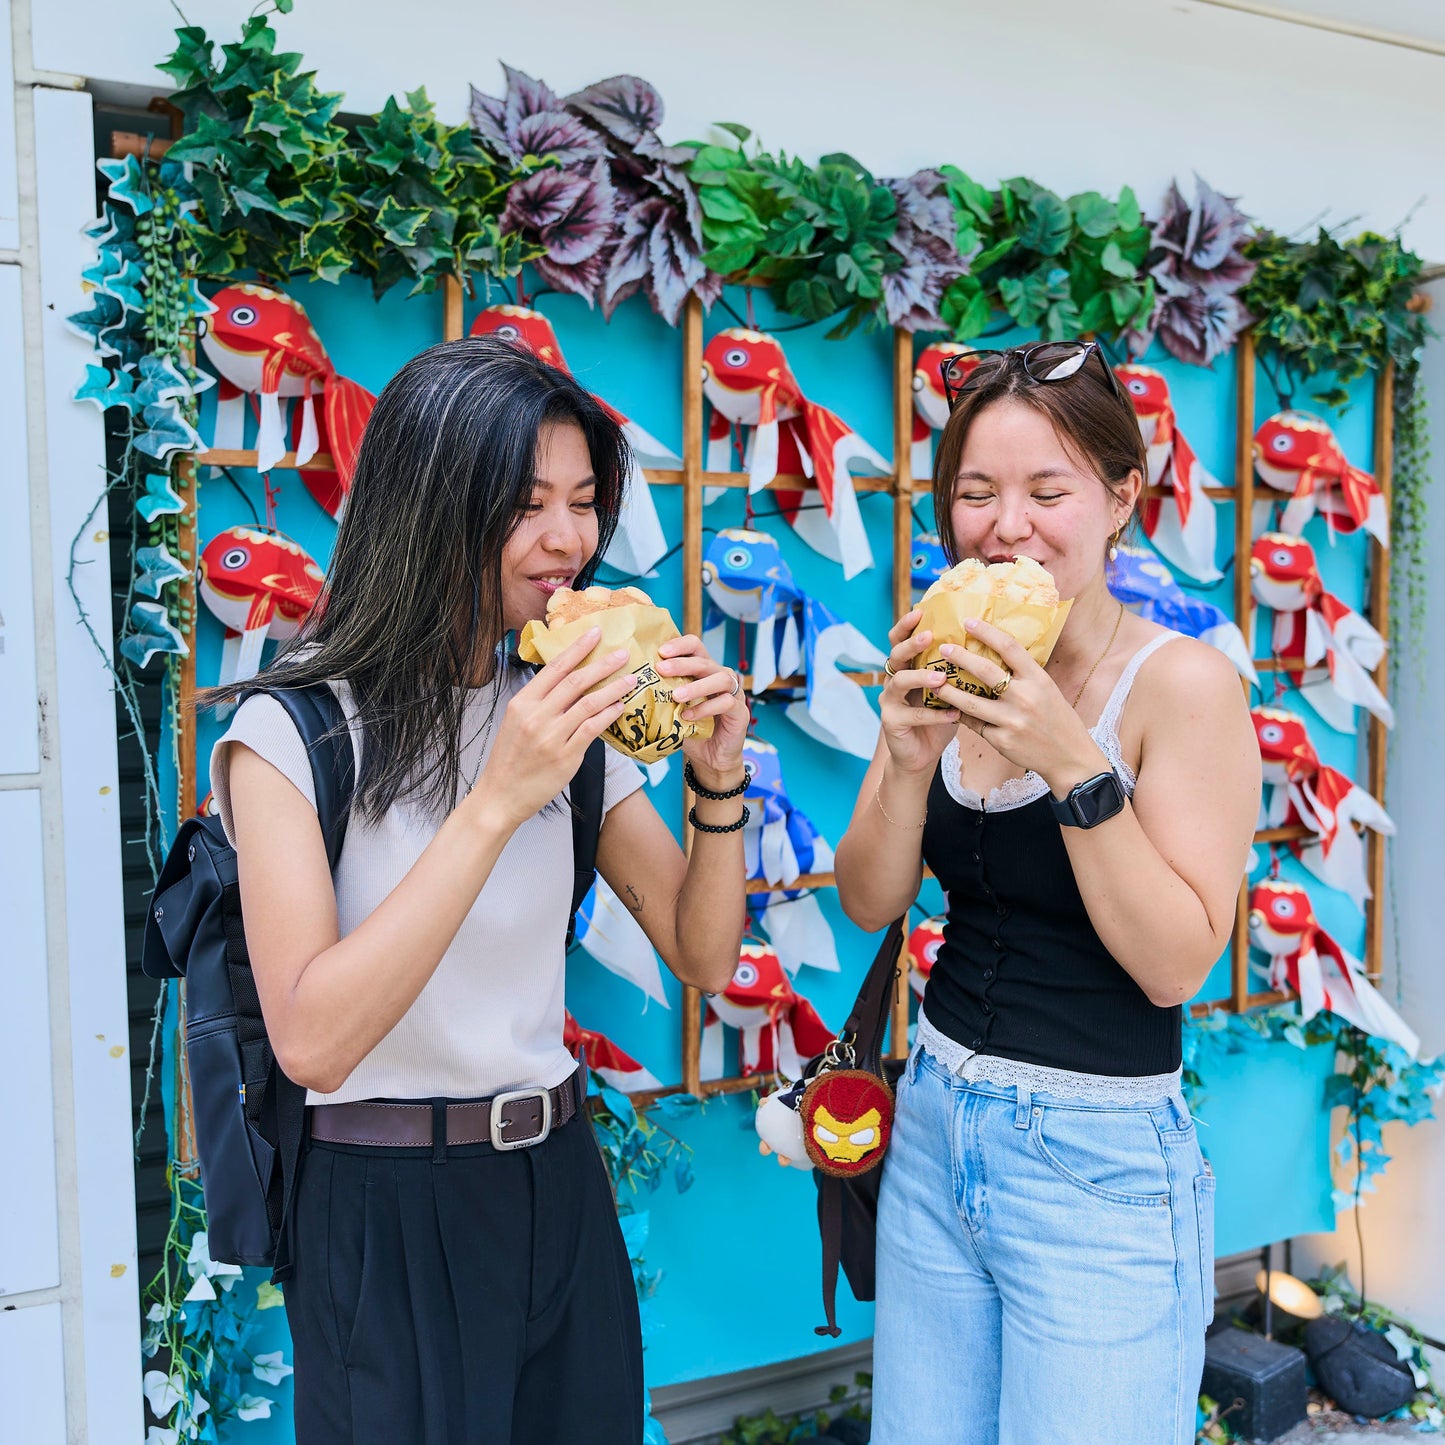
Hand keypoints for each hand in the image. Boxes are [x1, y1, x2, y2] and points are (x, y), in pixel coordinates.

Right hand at [474, 628, 635, 828]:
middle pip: (575, 681)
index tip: (595, 633)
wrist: (500, 796)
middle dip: (602, 664)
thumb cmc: (510, 759)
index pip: (554, 667)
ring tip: (631, 678)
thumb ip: (540, 702)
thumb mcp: (516, 722)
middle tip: (623, 652)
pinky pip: (592, 729)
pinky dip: (608, 714)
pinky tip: (620, 706)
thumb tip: (570, 682)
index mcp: (522, 702)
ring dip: (613, 688)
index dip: (577, 648)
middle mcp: (536, 716)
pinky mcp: (566, 756)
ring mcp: (551, 736)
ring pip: (588, 703)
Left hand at [658, 634, 749, 785]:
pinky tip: (688, 716)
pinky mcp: (740, 712)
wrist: (711, 758)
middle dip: (682, 663)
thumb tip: (632, 683)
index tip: (661, 651)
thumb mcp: (673, 708)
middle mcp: (721, 677)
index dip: (680, 645)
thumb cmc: (691, 729)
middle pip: (704, 661)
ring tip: (676, 696)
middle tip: (662, 669)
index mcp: (704, 670)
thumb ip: (662, 693)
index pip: (695, 646)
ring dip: (696, 686)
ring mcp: (733, 693)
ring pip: (721, 678)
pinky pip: (726, 703)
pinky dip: (705, 708)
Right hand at [878, 609, 961, 776]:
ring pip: (899, 682)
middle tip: (928, 637)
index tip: (921, 611)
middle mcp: (894, 680)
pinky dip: (934, 714)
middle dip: (911, 644)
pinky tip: (953, 713)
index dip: (907, 624)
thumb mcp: (949, 691)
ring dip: (920, 677)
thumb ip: (957, 671)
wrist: (920, 755)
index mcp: (908, 667)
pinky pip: (912, 715)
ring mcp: (890, 701)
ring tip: (941, 677)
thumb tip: (989, 645)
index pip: (901, 639)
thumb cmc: (938, 718)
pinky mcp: (891, 722)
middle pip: (895, 655)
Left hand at [933, 618, 1106, 796]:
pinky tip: (951, 710)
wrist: (1070, 758)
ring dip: (949, 691)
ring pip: (970, 702)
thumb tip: (996, 653)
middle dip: (960, 657)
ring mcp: (1012, 721)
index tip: (969, 622)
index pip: (1010, 648)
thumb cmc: (1058, 719)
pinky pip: (974, 725)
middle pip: (985, 671)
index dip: (987, 632)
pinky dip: (962, 716)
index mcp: (1039, 679)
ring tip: (934, 683)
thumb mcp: (1048, 690)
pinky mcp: (1002, 740)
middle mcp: (1025, 698)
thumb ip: (1025, 675)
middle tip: (943, 648)